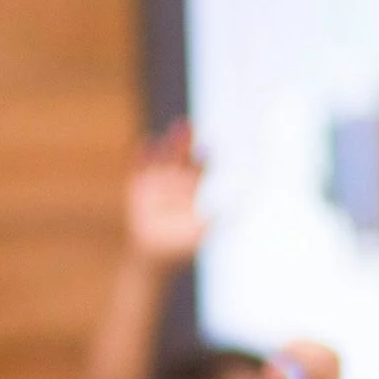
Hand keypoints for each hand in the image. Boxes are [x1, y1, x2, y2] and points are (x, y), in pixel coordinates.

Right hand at [127, 121, 207, 268]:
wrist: (152, 254)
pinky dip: (144, 156)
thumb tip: (240, 211)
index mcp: (190, 188)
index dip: (203, 158)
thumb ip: (214, 219)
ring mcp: (156, 182)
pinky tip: (148, 144)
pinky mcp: (139, 186)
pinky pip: (140, 168)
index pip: (199, 167)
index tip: (208, 149)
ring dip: (167, 144)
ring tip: (174, 129)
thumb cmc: (180, 244)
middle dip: (183, 142)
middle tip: (187, 125)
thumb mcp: (200, 231)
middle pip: (180, 156)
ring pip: (162, 157)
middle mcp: (174, 180)